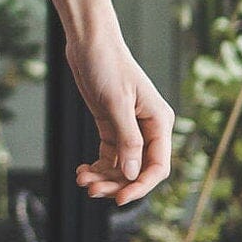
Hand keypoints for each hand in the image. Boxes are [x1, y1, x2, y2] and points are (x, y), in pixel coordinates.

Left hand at [67, 30, 173, 206]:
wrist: (89, 43)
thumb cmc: (107, 65)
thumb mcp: (117, 103)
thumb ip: (128, 140)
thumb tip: (133, 174)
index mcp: (159, 122)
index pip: (157, 166)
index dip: (140, 186)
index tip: (119, 198)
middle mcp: (148, 128)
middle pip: (138, 170)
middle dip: (116, 184)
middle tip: (91, 191)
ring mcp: (130, 128)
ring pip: (122, 166)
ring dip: (103, 178)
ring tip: (82, 180)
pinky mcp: (112, 126)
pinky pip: (110, 156)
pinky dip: (97, 167)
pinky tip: (83, 171)